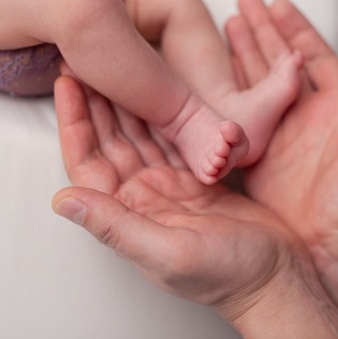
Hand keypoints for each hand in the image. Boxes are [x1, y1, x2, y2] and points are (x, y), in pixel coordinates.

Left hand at [51, 75, 295, 319]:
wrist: (276, 278)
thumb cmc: (228, 275)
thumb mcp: (168, 252)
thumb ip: (115, 226)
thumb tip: (61, 201)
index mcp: (128, 212)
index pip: (88, 161)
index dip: (74, 122)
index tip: (66, 83)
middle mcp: (143, 196)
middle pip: (111, 141)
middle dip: (97, 101)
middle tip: (87, 60)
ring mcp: (170, 185)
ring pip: (141, 134)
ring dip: (128, 101)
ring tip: (117, 65)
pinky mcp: (197, 178)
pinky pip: (173, 137)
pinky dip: (164, 113)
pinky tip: (158, 88)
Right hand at [225, 0, 337, 255]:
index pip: (312, 56)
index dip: (295, 28)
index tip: (278, 4)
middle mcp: (306, 118)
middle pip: (279, 63)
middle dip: (262, 32)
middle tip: (244, 4)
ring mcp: (280, 137)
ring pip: (256, 85)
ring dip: (242, 55)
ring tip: (226, 27)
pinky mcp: (257, 159)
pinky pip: (238, 119)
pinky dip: (225, 97)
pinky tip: (213, 78)